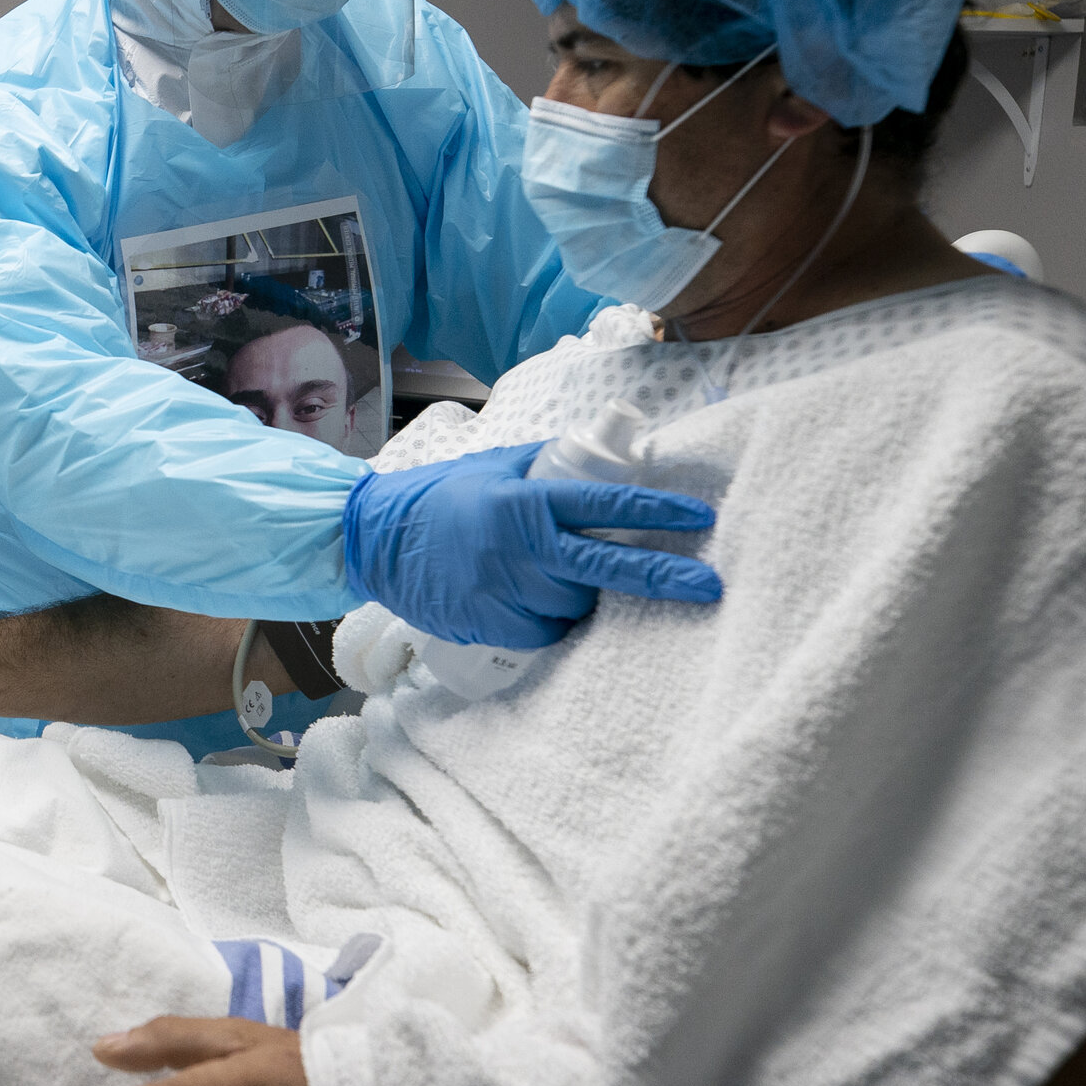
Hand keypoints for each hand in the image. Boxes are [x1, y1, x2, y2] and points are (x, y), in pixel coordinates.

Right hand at [342, 442, 721, 648]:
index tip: (700, 516)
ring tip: (555, 574)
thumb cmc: (435, 498)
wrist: (374, 541)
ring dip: (582, 594)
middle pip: (607, 566)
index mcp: (525, 500)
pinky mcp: (492, 625)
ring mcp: (505, 591)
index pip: (605, 503)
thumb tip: (601, 456)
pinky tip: (530, 598)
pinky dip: (549, 617)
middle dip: (663, 576)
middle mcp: (520, 547)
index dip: (657, 510)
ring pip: (576, 603)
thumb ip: (544, 465)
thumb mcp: (492, 467)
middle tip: (710, 586)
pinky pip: (545, 629)